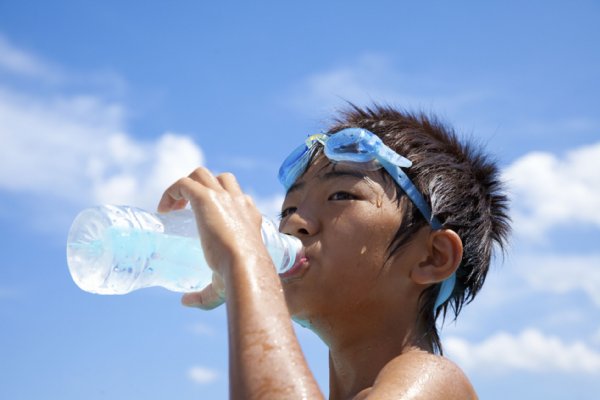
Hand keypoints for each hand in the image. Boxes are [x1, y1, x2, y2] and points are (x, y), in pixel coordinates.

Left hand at [157, 167, 263, 308]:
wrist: (245, 267)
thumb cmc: (240, 278)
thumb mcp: (223, 286)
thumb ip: (205, 296)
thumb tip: (185, 301)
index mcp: (250, 217)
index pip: (238, 198)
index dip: (221, 203)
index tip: (206, 221)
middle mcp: (239, 203)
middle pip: (221, 178)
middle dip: (203, 186)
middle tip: (185, 210)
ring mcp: (223, 198)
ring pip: (201, 174)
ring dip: (186, 184)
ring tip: (173, 208)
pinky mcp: (206, 198)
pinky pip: (184, 183)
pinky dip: (172, 191)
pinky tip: (164, 209)